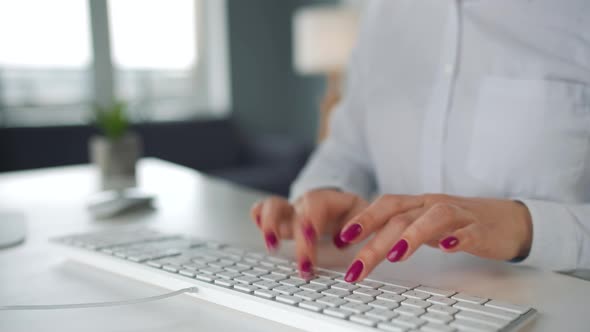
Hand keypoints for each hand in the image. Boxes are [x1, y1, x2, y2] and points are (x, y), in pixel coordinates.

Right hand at [250, 190, 367, 278]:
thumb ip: (364, 229)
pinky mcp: (283, 219)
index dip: (310, 221)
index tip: (310, 238)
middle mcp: (308, 204)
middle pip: (295, 212)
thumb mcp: (368, 219)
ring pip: (273, 206)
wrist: (350, 207)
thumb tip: (355, 245)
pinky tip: (258, 226)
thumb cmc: (358, 216)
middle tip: (303, 265)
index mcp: (330, 200)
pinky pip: (264, 210)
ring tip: (272, 246)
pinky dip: (258, 217)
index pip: (316, 205)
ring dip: (269, 224)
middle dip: (297, 238)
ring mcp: (293, 210)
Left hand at [338, 194, 532, 282]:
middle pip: (401, 216)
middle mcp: (434, 205)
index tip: (340, 238)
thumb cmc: (459, 223)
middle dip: (374, 240)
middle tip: (356, 267)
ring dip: (412, 235)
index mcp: (418, 204)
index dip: (362, 219)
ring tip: (395, 255)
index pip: (385, 206)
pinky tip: (447, 249)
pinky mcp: (482, 229)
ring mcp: (459, 215)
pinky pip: (470, 231)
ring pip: (433, 218)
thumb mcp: (424, 224)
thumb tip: (362, 245)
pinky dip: (458, 238)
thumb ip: (397, 230)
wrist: (510, 220)